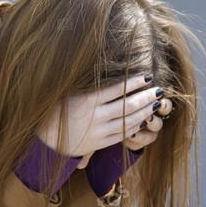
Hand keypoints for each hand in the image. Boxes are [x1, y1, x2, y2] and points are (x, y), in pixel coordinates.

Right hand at [39, 74, 166, 163]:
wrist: (45, 139)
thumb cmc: (56, 111)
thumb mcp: (69, 93)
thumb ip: (88, 84)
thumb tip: (105, 63)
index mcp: (86, 100)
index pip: (118, 89)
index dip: (135, 82)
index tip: (147, 76)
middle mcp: (94, 116)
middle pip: (127, 105)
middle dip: (146, 97)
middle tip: (159, 90)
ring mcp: (98, 131)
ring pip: (128, 121)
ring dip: (144, 112)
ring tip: (155, 103)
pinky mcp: (99, 143)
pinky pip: (121, 134)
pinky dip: (134, 126)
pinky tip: (143, 119)